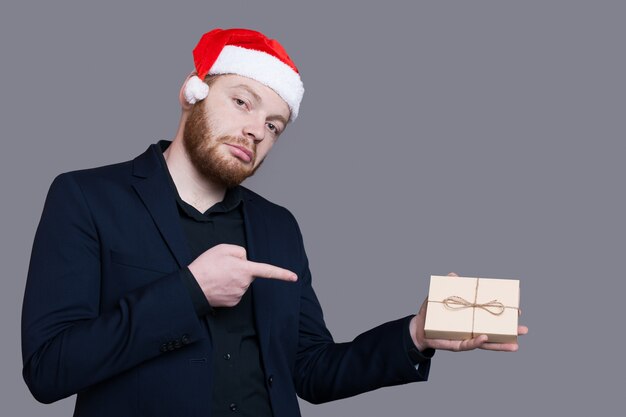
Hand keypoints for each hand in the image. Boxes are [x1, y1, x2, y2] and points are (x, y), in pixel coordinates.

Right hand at [188, 244, 296, 306]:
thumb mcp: (222, 248)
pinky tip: (218, 285)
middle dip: (241, 269)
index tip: (294, 277)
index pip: (268, 271)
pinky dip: (228, 288)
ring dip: (233, 278)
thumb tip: (245, 259)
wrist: (192, 287)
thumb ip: (240, 251)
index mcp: (245, 269)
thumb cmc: (206, 266)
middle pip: (249, 273)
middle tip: (223, 267)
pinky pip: (235, 292)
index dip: (282, 274)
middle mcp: (245, 284)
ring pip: (242, 283)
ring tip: (218, 276)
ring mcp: (239, 295)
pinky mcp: (233, 302)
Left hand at [410, 272, 528, 351]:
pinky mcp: (456, 344)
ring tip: (515, 345)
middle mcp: (472, 329)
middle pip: (494, 331)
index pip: (491, 316)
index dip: (503, 315)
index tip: (517, 311)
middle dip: (509, 332)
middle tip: (524, 329)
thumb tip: (453, 275)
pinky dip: (477, 342)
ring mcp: (466, 338)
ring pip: (486, 342)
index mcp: (472, 317)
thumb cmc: (431, 312)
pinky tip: (485, 338)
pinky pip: (468, 344)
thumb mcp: (439, 296)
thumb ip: (448, 286)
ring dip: (500, 344)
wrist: (418, 327)